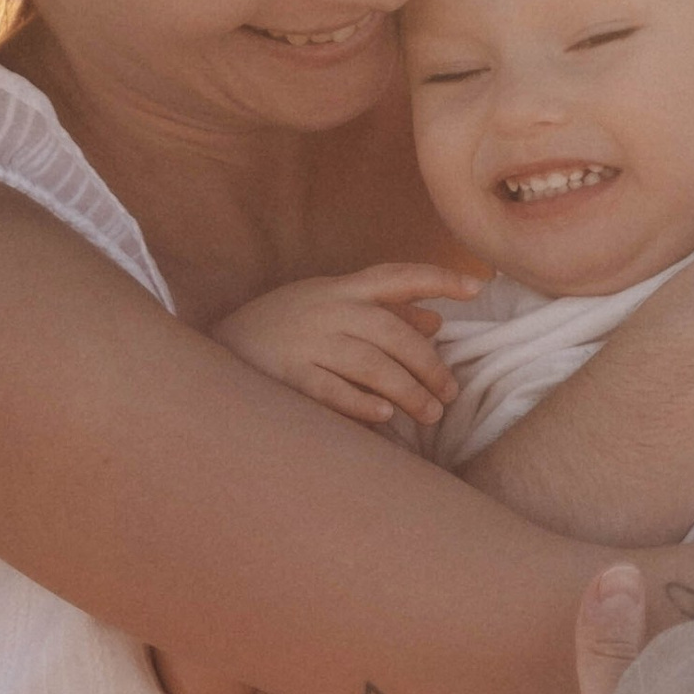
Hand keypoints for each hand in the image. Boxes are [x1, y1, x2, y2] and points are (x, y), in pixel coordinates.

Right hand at [208, 263, 481, 432]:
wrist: (216, 349)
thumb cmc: (286, 327)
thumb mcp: (330, 307)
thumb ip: (382, 310)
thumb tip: (437, 319)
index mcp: (342, 289)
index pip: (398, 276)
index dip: (439, 278)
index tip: (477, 288)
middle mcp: (328, 310)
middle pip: (393, 332)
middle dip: (428, 364)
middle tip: (449, 394)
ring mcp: (307, 342)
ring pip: (370, 364)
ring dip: (407, 390)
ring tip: (429, 414)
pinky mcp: (287, 375)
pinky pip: (331, 390)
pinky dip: (361, 403)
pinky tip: (385, 418)